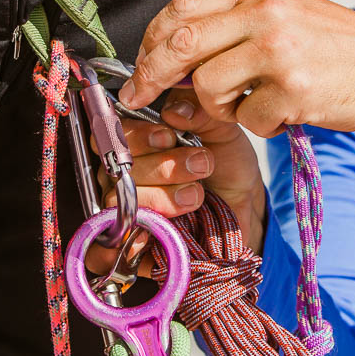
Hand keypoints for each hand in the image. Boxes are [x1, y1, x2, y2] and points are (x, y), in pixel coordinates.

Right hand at [86, 90, 267, 274]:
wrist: (243, 206)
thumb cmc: (226, 165)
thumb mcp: (221, 131)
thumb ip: (200, 114)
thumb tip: (174, 111)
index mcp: (136, 143)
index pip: (111, 135)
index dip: (137, 137)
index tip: (169, 137)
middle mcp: (124, 175)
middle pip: (118, 170)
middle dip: (163, 166)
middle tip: (201, 164)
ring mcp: (126, 209)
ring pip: (123, 202)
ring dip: (163, 196)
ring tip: (197, 193)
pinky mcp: (135, 244)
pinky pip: (119, 244)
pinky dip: (143, 235)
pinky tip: (172, 227)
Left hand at [118, 0, 354, 136]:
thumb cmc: (333, 46)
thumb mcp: (284, 10)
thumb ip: (232, 22)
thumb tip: (167, 56)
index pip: (182, 8)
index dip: (150, 42)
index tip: (140, 69)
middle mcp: (266, 11)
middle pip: (181, 45)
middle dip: (151, 77)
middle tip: (142, 98)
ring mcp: (280, 50)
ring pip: (208, 88)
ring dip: (219, 108)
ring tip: (251, 103)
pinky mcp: (294, 90)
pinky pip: (247, 120)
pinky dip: (259, 126)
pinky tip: (284, 114)